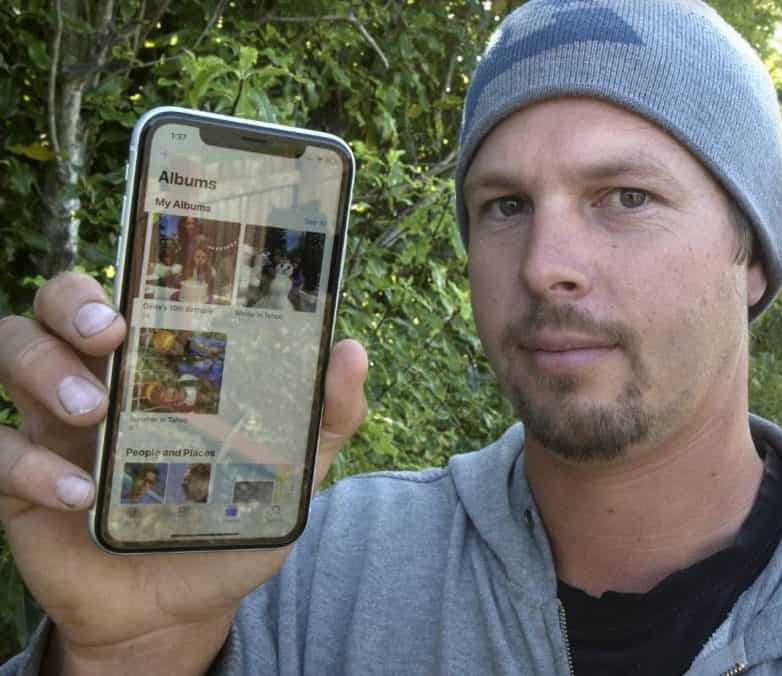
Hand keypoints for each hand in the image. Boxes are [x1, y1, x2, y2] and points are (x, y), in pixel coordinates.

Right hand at [0, 272, 367, 674]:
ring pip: (11, 351)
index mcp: (158, 362)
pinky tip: (80, 494)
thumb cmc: (228, 525)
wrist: (179, 612)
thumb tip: (352, 350)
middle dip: (73, 302)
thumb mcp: (290, 475)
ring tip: (93, 413)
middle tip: (111, 333)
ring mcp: (51, 424)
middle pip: (55, 302)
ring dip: (45, 370)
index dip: (130, 266)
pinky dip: (29, 465)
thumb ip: (326, 417)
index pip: (130, 288)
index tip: (152, 273)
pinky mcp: (20, 479)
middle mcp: (99, 377)